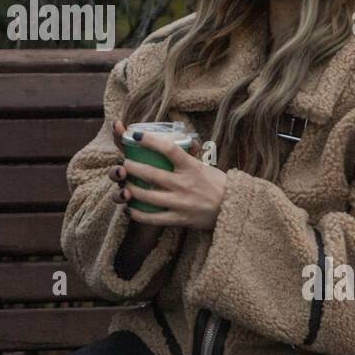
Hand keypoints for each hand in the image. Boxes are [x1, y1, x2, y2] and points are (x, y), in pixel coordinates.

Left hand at [108, 120, 223, 230]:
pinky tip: (130, 209)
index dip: (151, 141)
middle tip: (123, 163)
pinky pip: (154, 218)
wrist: (232, 208)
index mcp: (191, 167)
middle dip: (132, 168)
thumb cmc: (217, 184)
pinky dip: (138, 214)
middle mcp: (184, 183)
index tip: (137, 135)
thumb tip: (184, 140)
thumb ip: (190, 155)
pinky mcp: (179, 219)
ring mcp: (181, 202)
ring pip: (148, 196)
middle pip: (151, 174)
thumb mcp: (205, 165)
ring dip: (131, 190)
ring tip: (123, 185)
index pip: (169, 149)